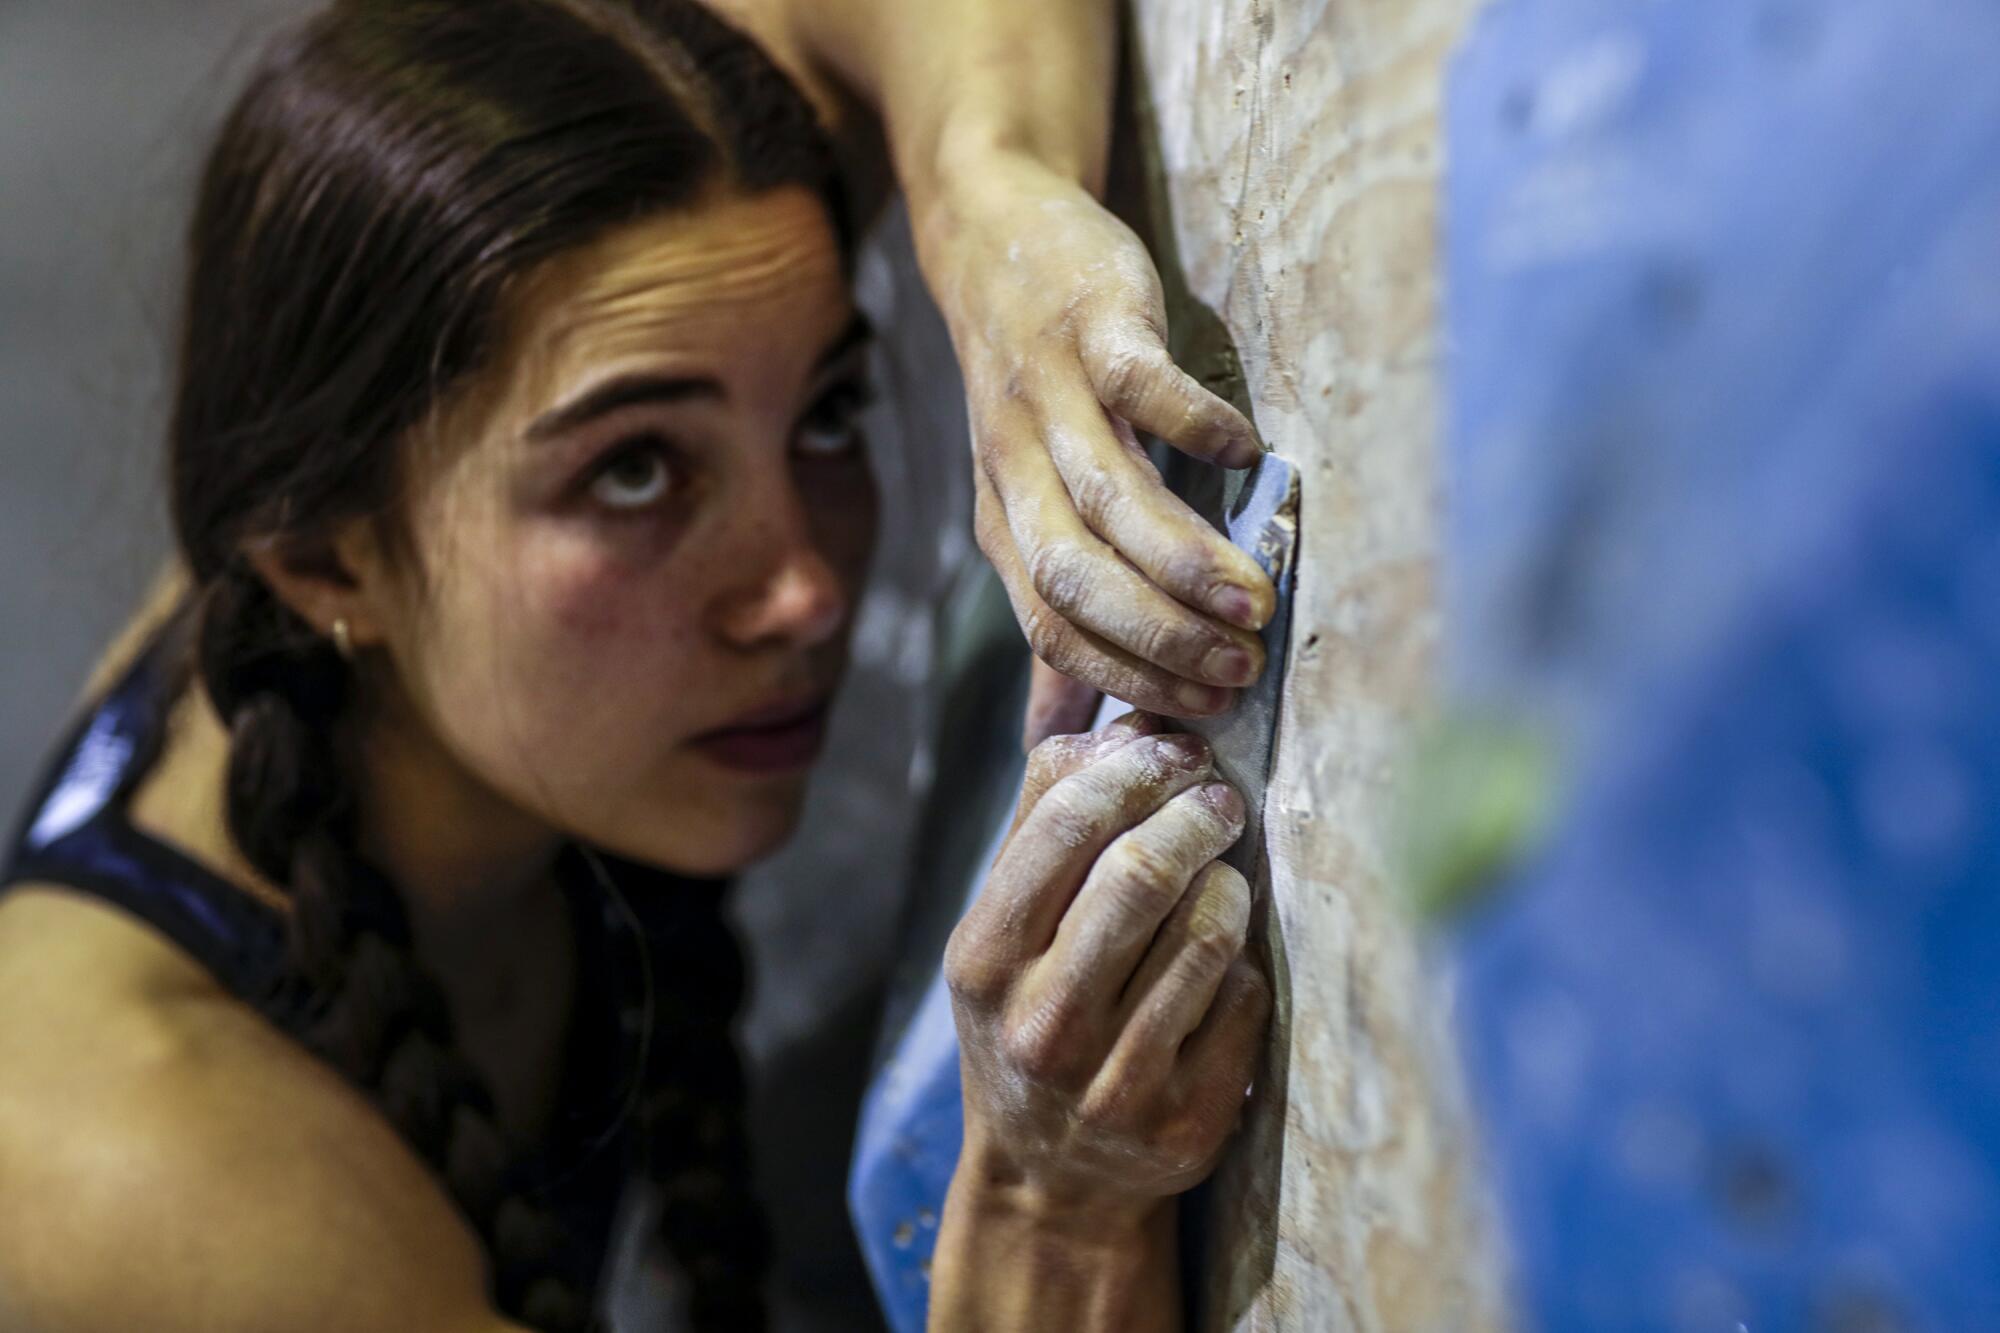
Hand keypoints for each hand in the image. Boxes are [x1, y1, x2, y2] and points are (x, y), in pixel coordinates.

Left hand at [910, 153, 1278, 748]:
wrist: (994, 241)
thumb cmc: (1031, 389)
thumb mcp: (1023, 502)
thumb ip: (1053, 612)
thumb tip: (1056, 738)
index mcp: (1004, 526)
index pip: (1053, 629)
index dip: (1129, 674)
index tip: (1210, 708)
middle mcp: (1016, 470)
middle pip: (1073, 577)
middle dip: (1159, 634)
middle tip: (1241, 665)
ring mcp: (1051, 395)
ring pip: (1107, 495)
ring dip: (1182, 558)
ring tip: (1255, 600)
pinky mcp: (1092, 326)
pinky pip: (1139, 383)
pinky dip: (1194, 424)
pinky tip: (1250, 456)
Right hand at [943, 712, 1270, 1221]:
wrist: (1050, 1179)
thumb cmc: (1029, 1016)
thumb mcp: (1004, 930)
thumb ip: (1047, 824)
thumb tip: (1125, 727)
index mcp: (983, 959)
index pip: (1062, 827)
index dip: (1133, 772)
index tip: (1174, 753)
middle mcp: (1041, 1023)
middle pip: (1141, 875)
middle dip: (1195, 817)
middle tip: (1220, 800)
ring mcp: (1115, 1080)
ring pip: (1206, 936)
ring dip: (1229, 885)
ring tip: (1224, 872)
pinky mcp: (1185, 1120)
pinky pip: (1244, 1000)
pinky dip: (1245, 960)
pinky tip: (1225, 957)